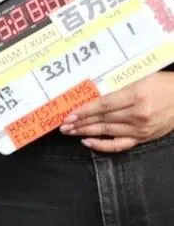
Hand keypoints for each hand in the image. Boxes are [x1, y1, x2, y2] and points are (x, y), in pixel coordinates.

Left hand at [59, 72, 173, 151]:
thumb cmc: (165, 85)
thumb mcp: (142, 80)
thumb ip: (120, 89)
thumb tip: (95, 96)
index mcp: (136, 96)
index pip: (103, 105)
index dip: (84, 111)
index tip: (69, 114)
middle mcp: (137, 114)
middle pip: (102, 120)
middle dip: (79, 123)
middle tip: (63, 125)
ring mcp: (140, 129)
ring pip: (106, 132)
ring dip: (85, 132)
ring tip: (70, 131)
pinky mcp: (144, 138)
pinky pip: (119, 145)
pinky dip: (102, 145)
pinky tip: (88, 142)